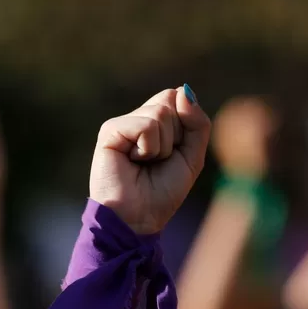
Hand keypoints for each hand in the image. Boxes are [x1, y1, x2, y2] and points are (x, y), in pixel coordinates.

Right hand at [90, 85, 210, 233]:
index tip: (173, 153)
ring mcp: (122, 124)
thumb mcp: (192, 156)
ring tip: (144, 163)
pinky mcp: (110, 131)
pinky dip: (149, 149)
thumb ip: (197, 123)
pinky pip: (146, 126)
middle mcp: (136, 118)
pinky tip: (133, 162)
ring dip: (162, 146)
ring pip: (161, 113)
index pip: (178, 98)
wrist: (139, 218)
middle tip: (158, 161)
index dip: (185, 125)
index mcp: (154, 121)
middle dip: (175, 136)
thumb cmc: (163, 192)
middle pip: (170, 100)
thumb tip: (182, 90)